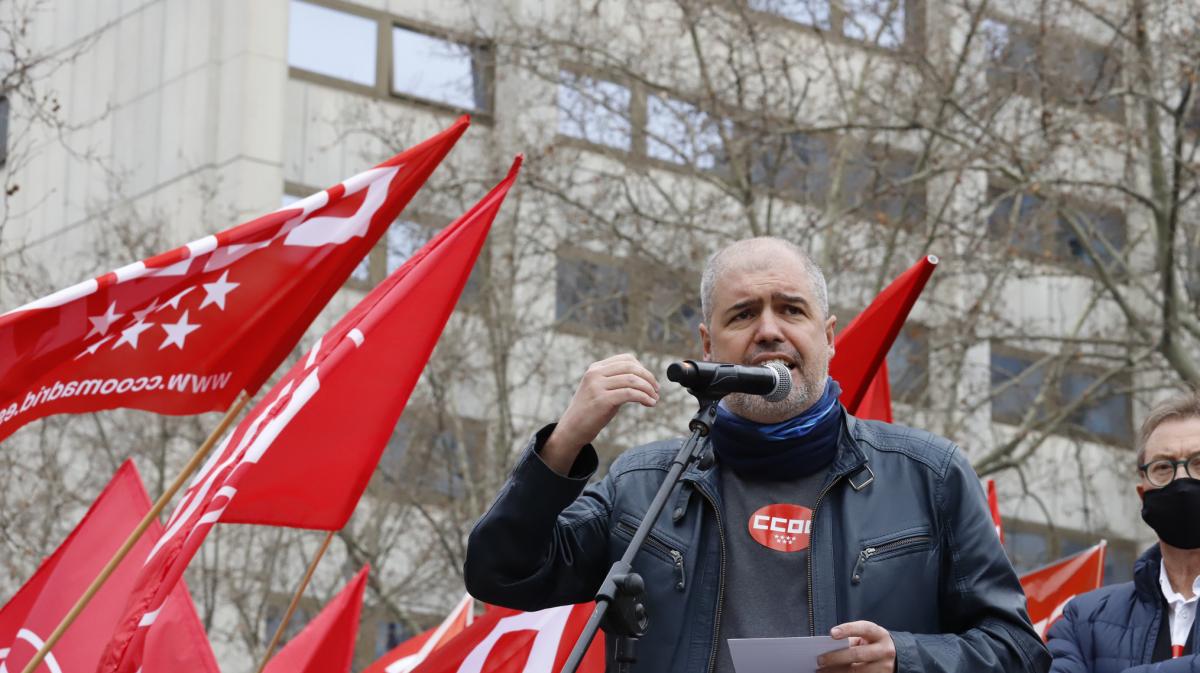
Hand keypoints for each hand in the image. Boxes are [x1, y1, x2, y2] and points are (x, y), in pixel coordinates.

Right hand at [541, 354, 658, 474]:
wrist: (572, 429)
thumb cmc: (589, 412)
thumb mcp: (600, 390)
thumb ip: (616, 381)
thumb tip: (643, 380)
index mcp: (595, 368)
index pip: (626, 359)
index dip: (643, 368)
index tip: (650, 381)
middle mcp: (595, 374)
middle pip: (631, 367)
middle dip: (648, 378)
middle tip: (657, 390)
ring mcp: (597, 386)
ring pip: (632, 380)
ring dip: (648, 389)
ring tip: (655, 398)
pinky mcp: (602, 400)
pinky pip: (630, 394)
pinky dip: (644, 397)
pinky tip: (650, 403)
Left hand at [817, 621, 896, 671]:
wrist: (895, 657)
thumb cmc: (875, 643)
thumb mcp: (868, 637)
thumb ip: (852, 639)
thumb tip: (830, 647)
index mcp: (879, 634)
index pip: (864, 629)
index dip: (847, 630)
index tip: (832, 633)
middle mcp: (884, 650)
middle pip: (858, 654)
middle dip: (836, 657)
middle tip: (820, 660)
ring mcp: (884, 667)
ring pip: (857, 671)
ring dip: (837, 671)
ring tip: (823, 670)